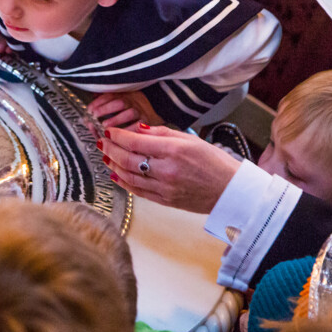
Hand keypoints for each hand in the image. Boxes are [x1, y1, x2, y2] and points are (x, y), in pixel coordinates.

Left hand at [87, 91, 163, 128]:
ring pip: (129, 113)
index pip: (110, 95)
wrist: (161, 106)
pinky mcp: (148, 121)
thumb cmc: (138, 104)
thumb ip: (108, 96)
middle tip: (94, 116)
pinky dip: (128, 131)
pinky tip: (119, 137)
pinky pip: (138, 126)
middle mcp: (134, 101)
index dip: (98, 102)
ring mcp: (142, 111)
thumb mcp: (123, 96)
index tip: (89, 110)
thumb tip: (94, 95)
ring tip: (105, 126)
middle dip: (105, 109)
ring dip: (115, 120)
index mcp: (126, 94)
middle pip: (119, 102)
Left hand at [99, 123, 240, 213]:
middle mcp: (167, 169)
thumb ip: (162, 133)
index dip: (117, 136)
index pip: (135, 142)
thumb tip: (139, 130)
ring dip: (113, 166)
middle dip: (110, 149)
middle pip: (128, 159)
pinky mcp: (165, 201)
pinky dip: (124, 183)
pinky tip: (116, 175)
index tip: (108, 131)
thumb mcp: (191, 139)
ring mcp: (165, 188)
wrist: (230, 190)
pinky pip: (138, 191)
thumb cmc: (214, 162)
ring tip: (105, 157)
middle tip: (101, 142)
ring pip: (129, 176)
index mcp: (174, 150)